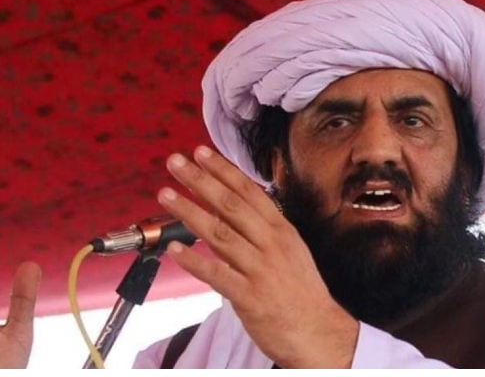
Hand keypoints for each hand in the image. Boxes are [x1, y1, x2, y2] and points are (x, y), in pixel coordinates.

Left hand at [157, 146, 358, 367]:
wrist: (318, 331)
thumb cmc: (300, 291)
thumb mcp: (287, 251)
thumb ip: (256, 231)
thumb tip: (224, 211)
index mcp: (280, 230)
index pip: (248, 191)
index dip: (223, 170)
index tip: (201, 153)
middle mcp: (271, 244)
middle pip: (231, 205)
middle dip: (201, 180)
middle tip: (175, 162)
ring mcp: (260, 269)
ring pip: (220, 233)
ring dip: (190, 212)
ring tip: (166, 195)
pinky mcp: (249, 296)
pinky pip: (217, 274)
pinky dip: (194, 260)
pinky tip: (174, 249)